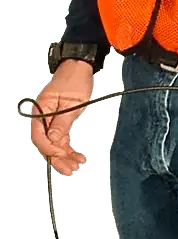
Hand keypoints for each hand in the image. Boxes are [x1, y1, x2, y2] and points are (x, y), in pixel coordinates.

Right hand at [29, 60, 93, 175]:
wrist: (79, 68)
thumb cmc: (76, 81)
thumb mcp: (73, 103)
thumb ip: (62, 122)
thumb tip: (53, 140)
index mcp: (42, 108)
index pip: (38, 133)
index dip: (48, 147)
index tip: (61, 155)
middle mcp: (43, 116)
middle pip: (45, 142)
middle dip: (56, 158)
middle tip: (70, 170)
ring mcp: (50, 120)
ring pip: (54, 143)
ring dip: (64, 157)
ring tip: (77, 167)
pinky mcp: (59, 122)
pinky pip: (60, 139)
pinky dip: (68, 149)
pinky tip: (79, 158)